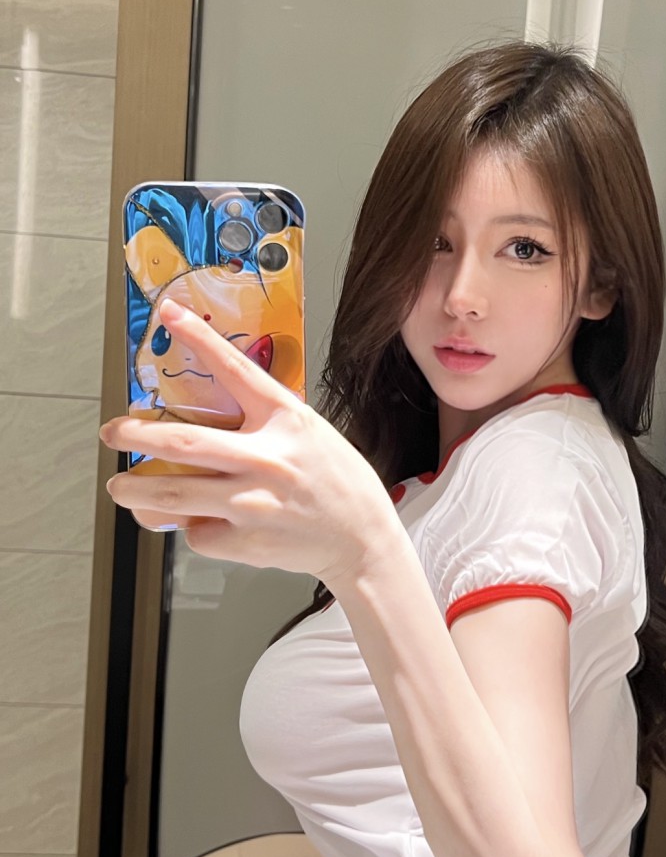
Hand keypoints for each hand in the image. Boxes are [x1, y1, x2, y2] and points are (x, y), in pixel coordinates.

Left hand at [99, 297, 396, 590]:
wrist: (362, 539)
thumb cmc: (335, 481)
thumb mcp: (307, 433)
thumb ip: (260, 422)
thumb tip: (201, 416)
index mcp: (285, 421)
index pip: (235, 370)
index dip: (198, 338)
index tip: (169, 314)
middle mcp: (266, 458)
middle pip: (182, 442)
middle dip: (134, 435)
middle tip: (112, 432)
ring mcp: (252, 503)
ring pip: (173, 493)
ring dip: (135, 490)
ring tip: (121, 487)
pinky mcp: (245, 541)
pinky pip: (198, 532)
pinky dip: (193, 527)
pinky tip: (207, 523)